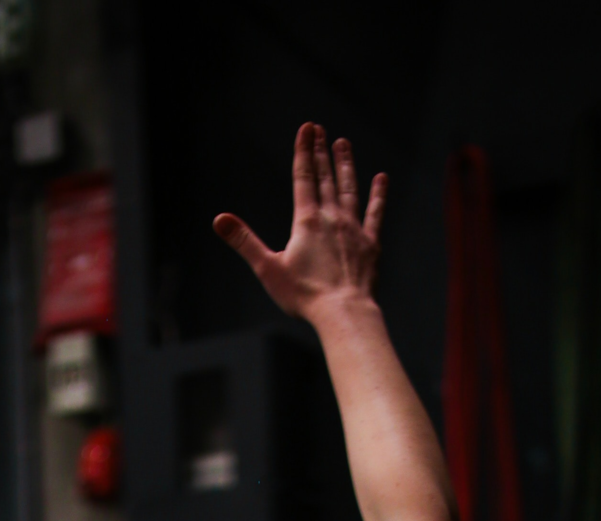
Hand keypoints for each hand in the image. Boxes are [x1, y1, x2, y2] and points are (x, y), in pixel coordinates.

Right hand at [214, 122, 385, 322]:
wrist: (343, 312)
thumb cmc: (304, 295)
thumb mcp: (268, 268)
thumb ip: (244, 241)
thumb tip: (219, 220)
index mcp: (307, 221)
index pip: (304, 177)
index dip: (304, 151)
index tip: (306, 128)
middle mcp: (331, 218)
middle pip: (325, 178)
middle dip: (321, 152)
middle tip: (320, 130)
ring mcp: (353, 229)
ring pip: (349, 189)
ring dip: (345, 165)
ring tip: (343, 144)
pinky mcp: (370, 244)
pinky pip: (375, 213)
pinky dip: (378, 195)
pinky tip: (381, 179)